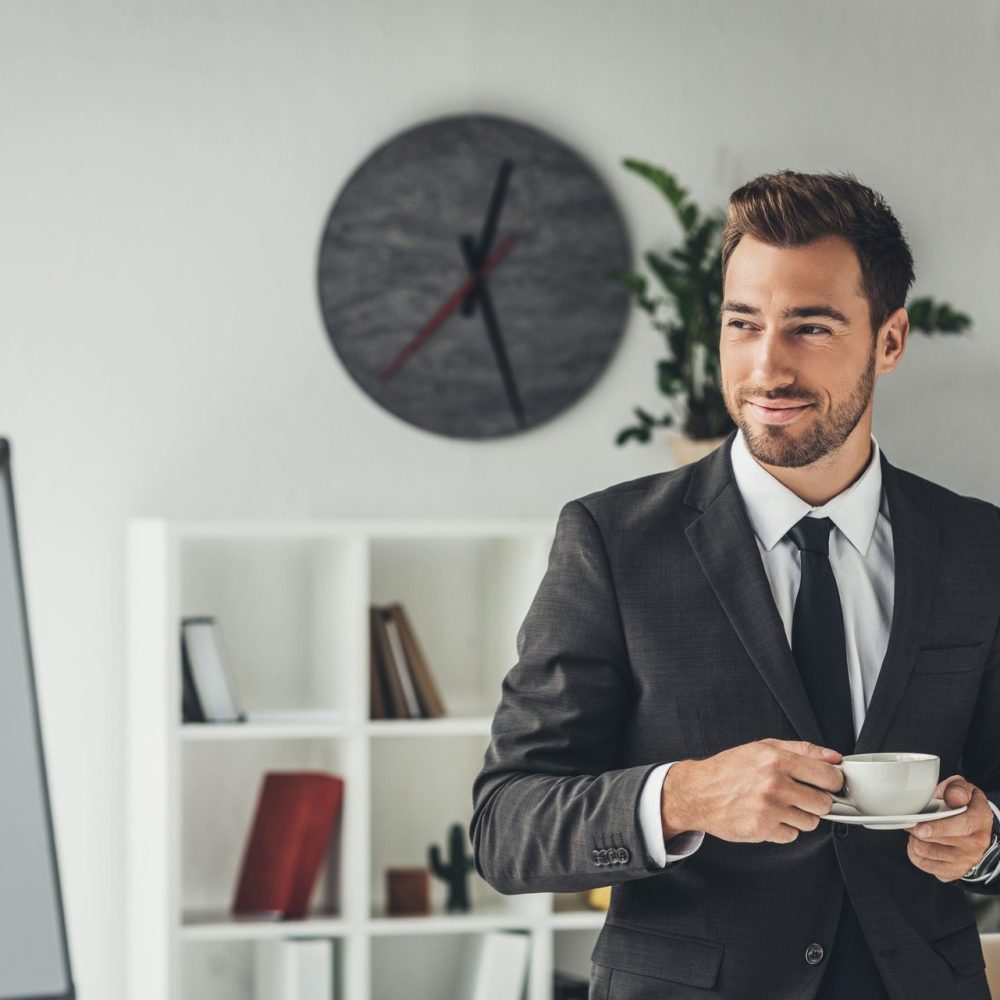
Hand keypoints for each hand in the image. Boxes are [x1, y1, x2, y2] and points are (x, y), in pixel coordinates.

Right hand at [661, 739, 843, 843]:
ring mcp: (769, 809)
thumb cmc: (729, 769)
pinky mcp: (762, 829)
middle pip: (824, 803)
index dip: (834, 782)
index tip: (829, 784)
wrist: (697, 792)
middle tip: (800, 795)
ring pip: (810, 822)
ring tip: (780, 805)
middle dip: (816, 801)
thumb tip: (833, 757)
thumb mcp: (762, 748)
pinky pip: (792, 835)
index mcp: (777, 760)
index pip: (829, 776)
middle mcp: (775, 784)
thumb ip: (801, 749)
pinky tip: (768, 816)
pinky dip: (783, 829)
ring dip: (800, 816)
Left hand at [905, 776, 993, 881]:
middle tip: (912, 821)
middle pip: (938, 841)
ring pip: (926, 852)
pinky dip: (915, 853)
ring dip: (914, 840)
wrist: (975, 829)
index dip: (939, 828)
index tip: (920, 828)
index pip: (961, 826)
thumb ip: (958, 788)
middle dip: (917, 829)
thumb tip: (954, 797)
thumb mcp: (964, 790)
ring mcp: (965, 861)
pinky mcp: (953, 872)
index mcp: (980, 819)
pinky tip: (921, 843)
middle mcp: (976, 844)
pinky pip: (924, 864)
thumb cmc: (964, 806)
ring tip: (918, 831)